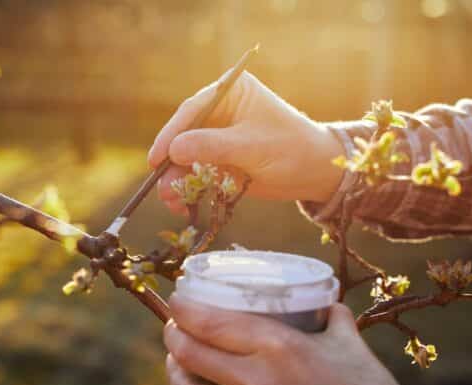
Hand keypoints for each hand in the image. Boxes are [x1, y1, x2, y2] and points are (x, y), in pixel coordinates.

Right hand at [148, 72, 345, 214]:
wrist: (314, 173)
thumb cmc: (291, 149)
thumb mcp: (252, 147)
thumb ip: (213, 146)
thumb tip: (174, 149)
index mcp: (229, 92)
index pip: (192, 110)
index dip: (171, 133)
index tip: (157, 158)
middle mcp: (218, 110)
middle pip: (182, 135)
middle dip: (171, 163)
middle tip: (162, 187)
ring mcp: (216, 136)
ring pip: (184, 157)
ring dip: (176, 180)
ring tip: (172, 202)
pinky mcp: (216, 159)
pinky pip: (193, 172)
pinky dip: (187, 189)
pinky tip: (183, 205)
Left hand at [163, 298, 410, 384]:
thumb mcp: (349, 344)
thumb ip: (331, 317)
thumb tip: (324, 302)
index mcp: (277, 347)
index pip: (208, 322)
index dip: (182, 308)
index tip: (178, 300)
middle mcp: (254, 382)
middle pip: (187, 354)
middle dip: (172, 335)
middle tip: (175, 326)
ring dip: (175, 372)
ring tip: (178, 360)